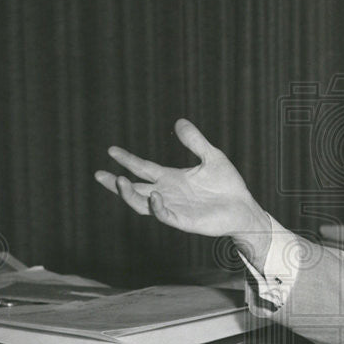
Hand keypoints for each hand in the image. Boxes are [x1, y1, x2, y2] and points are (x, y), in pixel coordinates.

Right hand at [95, 119, 271, 263]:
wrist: (244, 208)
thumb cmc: (228, 186)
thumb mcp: (212, 157)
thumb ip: (195, 141)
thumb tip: (179, 121)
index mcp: (172, 179)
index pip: (144, 168)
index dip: (127, 160)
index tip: (111, 150)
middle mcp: (168, 194)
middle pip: (135, 189)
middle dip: (116, 183)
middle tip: (99, 174)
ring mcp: (174, 208)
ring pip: (143, 204)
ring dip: (130, 194)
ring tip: (120, 181)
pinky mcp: (184, 221)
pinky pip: (165, 215)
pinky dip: (157, 207)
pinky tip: (153, 195)